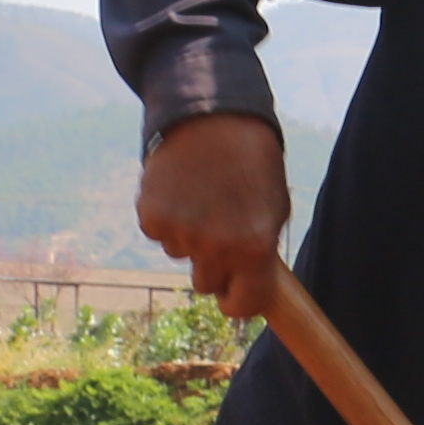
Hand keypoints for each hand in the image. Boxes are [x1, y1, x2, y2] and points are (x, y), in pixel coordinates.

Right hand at [137, 114, 290, 319]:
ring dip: (190, 237)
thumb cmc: (253, 167)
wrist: (214, 120)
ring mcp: (180, 232)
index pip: (243, 304)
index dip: (238, 302)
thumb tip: (251, 289)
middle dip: (214, 266)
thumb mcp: (274, 212)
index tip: (234, 295)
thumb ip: (260, 254)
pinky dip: (167, 219)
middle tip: (221, 228)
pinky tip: (181, 191)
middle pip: (206, 284)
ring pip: (181, 256)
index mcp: (254, 249)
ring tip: (203, 198)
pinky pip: (159, 235)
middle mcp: (215, 246)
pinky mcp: (150, 215)